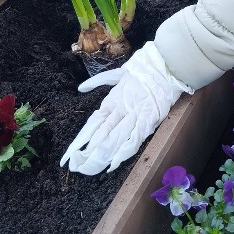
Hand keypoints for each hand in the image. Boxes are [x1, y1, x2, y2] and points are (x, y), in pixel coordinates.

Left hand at [60, 42, 192, 174]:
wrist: (165, 64)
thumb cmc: (143, 68)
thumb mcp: (117, 74)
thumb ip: (99, 81)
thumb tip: (81, 88)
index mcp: (112, 100)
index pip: (92, 125)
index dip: (80, 141)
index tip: (68, 156)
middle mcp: (120, 110)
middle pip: (100, 136)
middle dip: (87, 154)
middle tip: (75, 167)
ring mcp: (134, 116)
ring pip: (113, 140)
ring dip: (100, 157)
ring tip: (88, 170)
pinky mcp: (149, 120)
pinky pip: (133, 140)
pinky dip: (122, 153)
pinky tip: (112, 165)